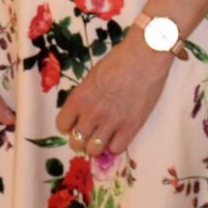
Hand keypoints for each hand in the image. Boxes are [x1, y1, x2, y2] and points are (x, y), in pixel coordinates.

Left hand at [55, 29, 174, 157]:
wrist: (145, 57)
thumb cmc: (119, 60)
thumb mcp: (92, 77)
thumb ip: (86, 96)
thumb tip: (85, 109)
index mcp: (79, 99)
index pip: (62, 125)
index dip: (69, 125)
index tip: (76, 122)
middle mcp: (91, 114)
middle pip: (76, 142)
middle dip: (81, 139)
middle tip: (90, 132)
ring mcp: (111, 123)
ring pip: (95, 150)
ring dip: (97, 145)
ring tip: (104, 136)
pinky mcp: (130, 127)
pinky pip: (116, 149)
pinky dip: (116, 145)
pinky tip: (119, 135)